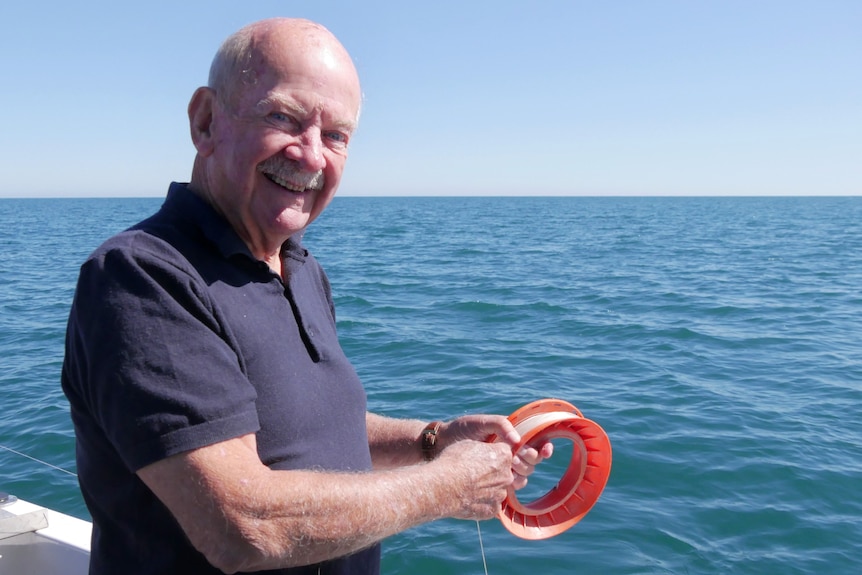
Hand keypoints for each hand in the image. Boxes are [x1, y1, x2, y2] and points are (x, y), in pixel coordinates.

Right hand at [433, 439, 513, 519]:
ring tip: (469, 488)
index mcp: (504, 455)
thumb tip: (485, 452)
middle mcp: (507, 475)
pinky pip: (491, 504)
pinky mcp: (493, 509)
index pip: (504, 453)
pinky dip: (482, 502)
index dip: (491, 455)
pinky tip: (469, 498)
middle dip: (492, 473)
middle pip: (503, 473)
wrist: (442, 487)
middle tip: (473, 474)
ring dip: (487, 489)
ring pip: (497, 489)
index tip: (479, 458)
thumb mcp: (468, 444)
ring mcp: (501, 494)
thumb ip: (483, 449)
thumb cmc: (453, 462)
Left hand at [438, 414, 553, 490]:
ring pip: (523, 476)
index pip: (534, 443)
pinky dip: (511, 488)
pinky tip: (506, 484)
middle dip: (529, 459)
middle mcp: (509, 454)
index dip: (544, 447)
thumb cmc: (460, 431)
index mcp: (509, 437)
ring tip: (509, 467)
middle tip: (516, 457)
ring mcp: (501, 469)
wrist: (440, 447)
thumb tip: (518, 440)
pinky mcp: (492, 483)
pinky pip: (509, 490)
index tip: (545, 449)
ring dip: (522, 473)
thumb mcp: (480, 422)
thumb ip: (501, 425)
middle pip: (532, 461)